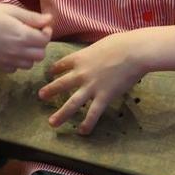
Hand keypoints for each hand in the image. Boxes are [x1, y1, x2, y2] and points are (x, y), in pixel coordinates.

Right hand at [0, 2, 52, 71]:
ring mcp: (7, 61)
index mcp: (22, 36)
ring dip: (30, 55)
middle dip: (40, 45)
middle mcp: (17, 52)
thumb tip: (49, 19)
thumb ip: (32, 17)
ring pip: (29, 64)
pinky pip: (15, 69)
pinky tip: (10, 50)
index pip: (45, 40)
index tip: (42, 26)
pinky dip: (17, 62)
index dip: (47, 32)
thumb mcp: (11, 10)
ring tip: (22, 43)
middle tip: (33, 34)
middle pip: (40, 55)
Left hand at [37, 31, 152, 133]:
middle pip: (61, 84)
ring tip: (52, 123)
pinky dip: (87, 123)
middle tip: (41, 96)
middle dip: (50, 91)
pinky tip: (82, 131)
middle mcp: (81, 73)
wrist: (134, 52)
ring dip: (61, 114)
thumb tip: (99, 52)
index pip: (62, 64)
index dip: (55, 69)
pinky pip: (93, 113)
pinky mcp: (104, 96)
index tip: (51, 73)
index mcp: (80, 57)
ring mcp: (91, 86)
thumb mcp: (101, 43)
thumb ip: (95, 51)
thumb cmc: (122, 43)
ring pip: (72, 103)